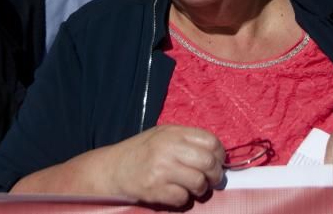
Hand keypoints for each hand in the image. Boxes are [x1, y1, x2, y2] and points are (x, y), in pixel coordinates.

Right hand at [15, 125, 223, 205]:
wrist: (112, 169)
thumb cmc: (141, 151)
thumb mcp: (163, 135)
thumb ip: (187, 139)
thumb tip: (216, 152)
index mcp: (173, 133)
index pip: (211, 141)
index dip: (220, 154)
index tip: (217, 161)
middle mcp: (168, 148)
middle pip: (209, 163)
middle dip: (215, 175)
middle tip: (211, 180)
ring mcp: (161, 169)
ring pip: (199, 183)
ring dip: (200, 189)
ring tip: (193, 188)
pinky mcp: (155, 189)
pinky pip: (182, 199)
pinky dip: (183, 200)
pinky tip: (175, 194)